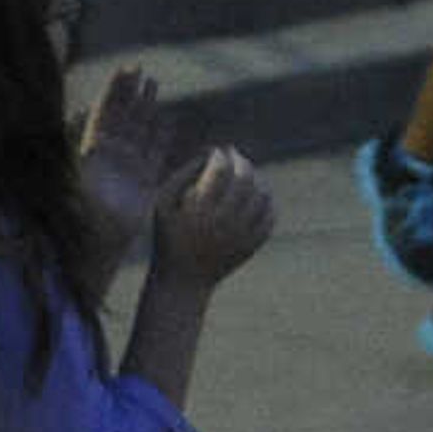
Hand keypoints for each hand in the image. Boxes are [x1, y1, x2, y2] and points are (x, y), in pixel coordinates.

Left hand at [75, 67, 186, 254]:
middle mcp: (109, 155)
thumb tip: (74, 113)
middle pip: (122, 116)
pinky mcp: (144, 182)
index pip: (105, 112)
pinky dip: (162, 137)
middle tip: (139, 69)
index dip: (114, 91)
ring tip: (154, 85)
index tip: (125, 70)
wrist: (99, 244)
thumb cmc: (82, 214)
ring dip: (146, 108)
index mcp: (92, 150)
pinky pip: (155, 154)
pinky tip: (169, 121)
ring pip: (139, 130)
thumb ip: (75, 147)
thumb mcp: (73, 176)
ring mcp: (127, 167)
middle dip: (130, 93)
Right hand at [152, 146, 274, 282]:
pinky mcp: (251, 246)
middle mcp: (223, 222)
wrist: (183, 281)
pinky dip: (267, 202)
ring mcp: (241, 235)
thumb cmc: (169, 236)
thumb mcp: (163, 203)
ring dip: (257, 179)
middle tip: (236, 156)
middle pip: (245, 180)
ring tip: (247, 173)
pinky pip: (269, 217)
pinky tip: (258, 194)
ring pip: (262, 197)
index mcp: (199, 210)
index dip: (223, 155)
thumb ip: (183, 173)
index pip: (221, 171)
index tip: (219, 151)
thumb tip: (211, 152)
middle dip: (242, 162)